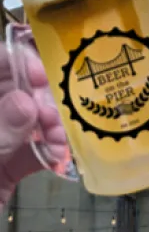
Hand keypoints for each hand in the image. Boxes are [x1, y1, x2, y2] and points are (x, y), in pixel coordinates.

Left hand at [0, 42, 67, 209]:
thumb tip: (26, 102)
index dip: (11, 62)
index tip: (39, 75)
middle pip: (12, 91)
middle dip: (38, 97)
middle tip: (52, 114)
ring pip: (26, 121)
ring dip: (48, 126)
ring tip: (59, 138)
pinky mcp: (6, 169)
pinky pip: (31, 152)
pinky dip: (49, 152)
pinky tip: (59, 155)